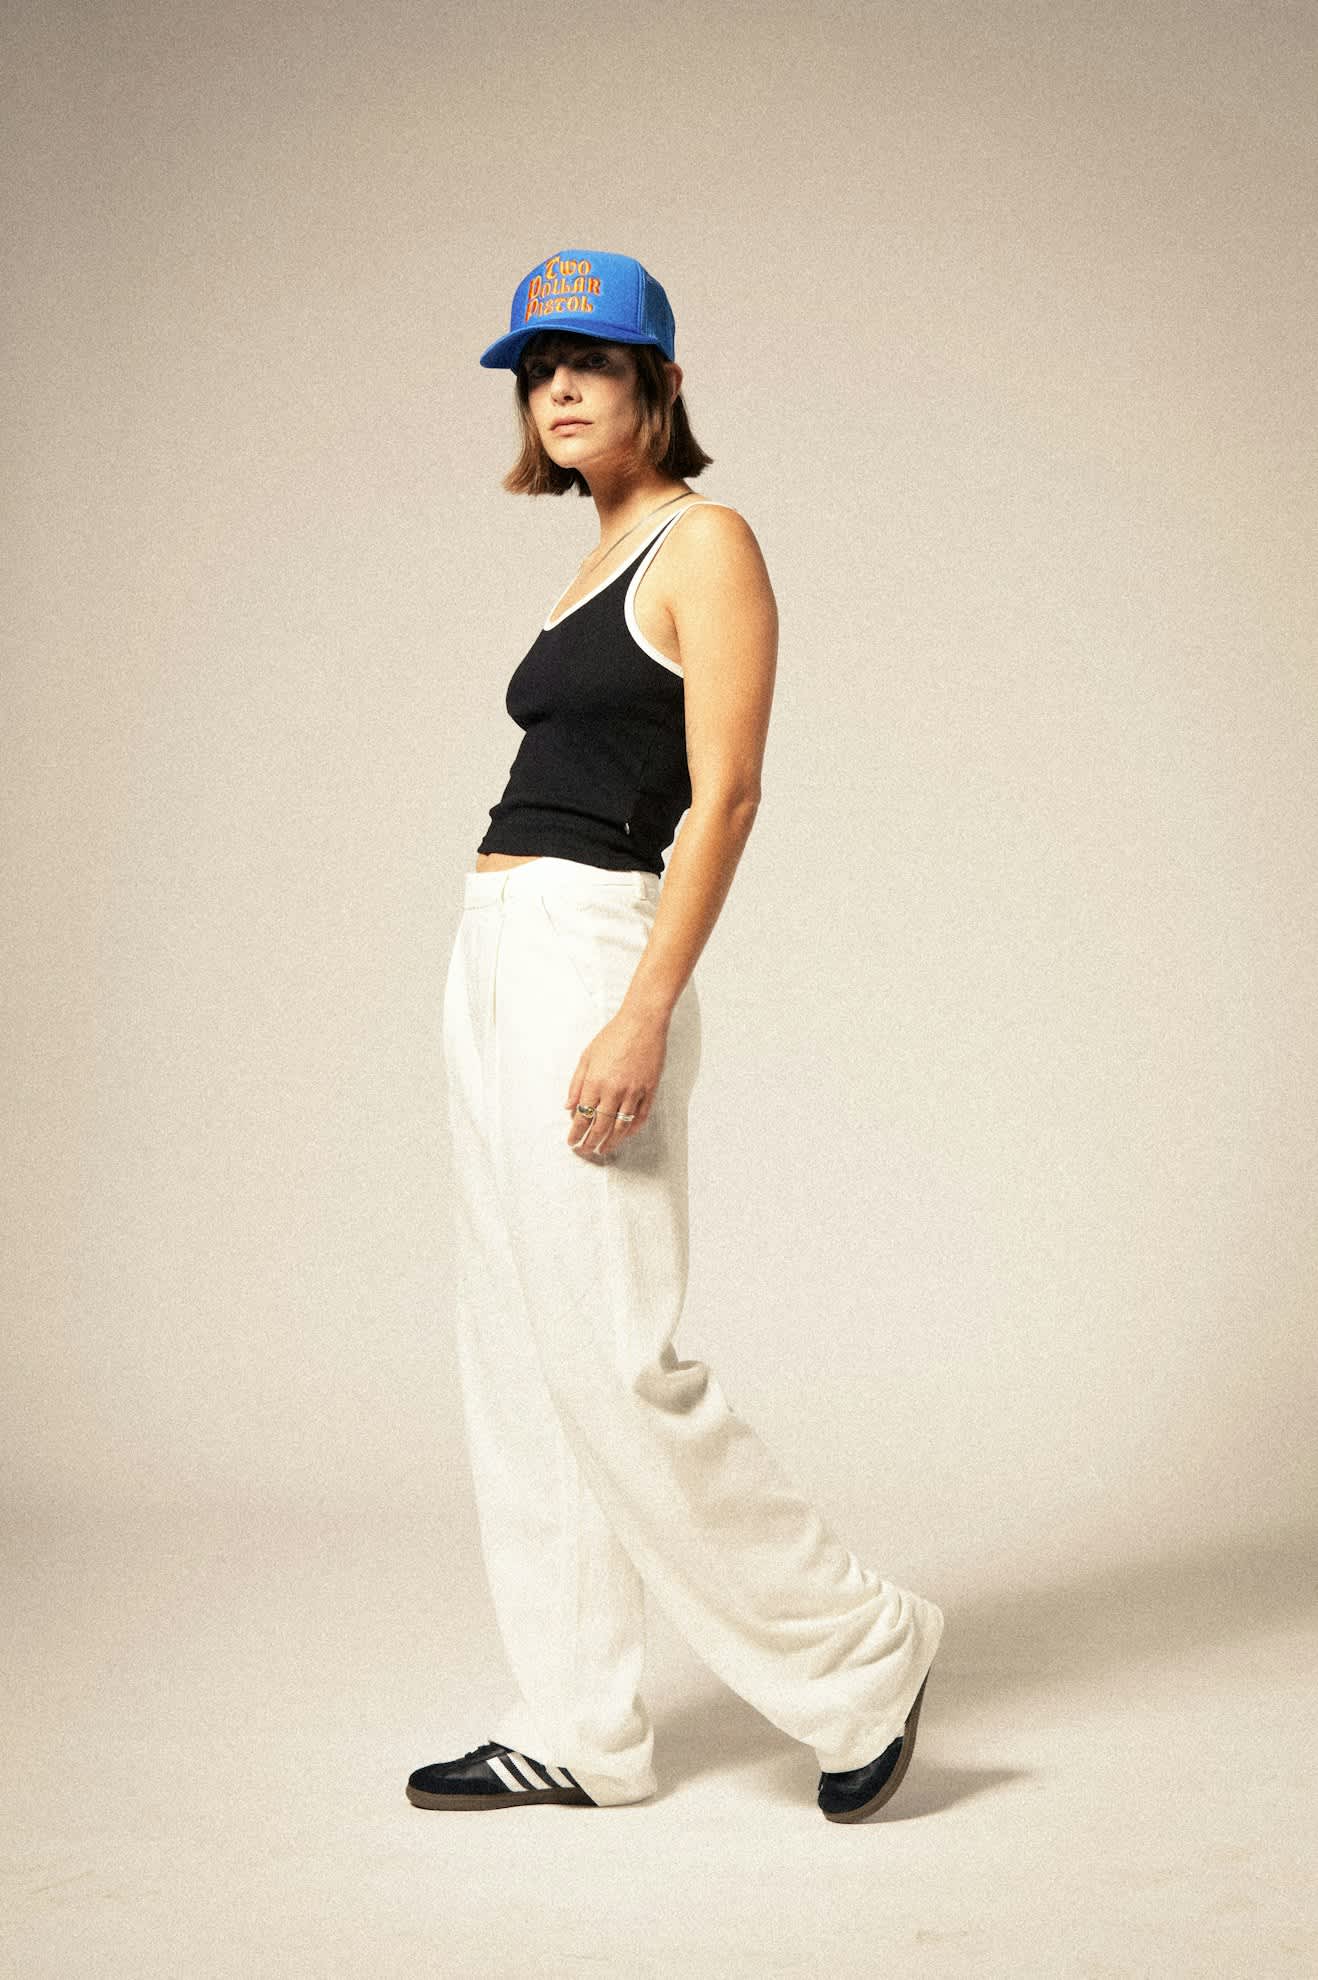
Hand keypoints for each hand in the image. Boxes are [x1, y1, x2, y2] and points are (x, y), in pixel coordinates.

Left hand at [564, 1008, 668, 1158]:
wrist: (642, 1023)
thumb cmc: (612, 1036)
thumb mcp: (586, 1057)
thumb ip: (576, 1084)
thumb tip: (568, 1107)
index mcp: (595, 1082)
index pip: (582, 1117)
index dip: (576, 1133)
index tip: (571, 1142)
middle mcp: (614, 1091)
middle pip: (600, 1127)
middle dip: (590, 1143)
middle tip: (585, 1151)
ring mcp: (634, 1092)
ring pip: (621, 1127)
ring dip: (610, 1142)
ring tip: (603, 1150)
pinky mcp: (649, 1090)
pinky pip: (640, 1117)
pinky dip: (632, 1130)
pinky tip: (624, 1136)